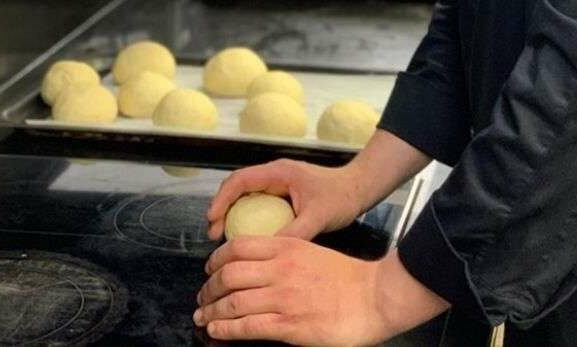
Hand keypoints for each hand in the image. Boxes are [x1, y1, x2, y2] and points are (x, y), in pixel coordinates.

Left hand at [194, 238, 448, 343]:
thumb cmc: (347, 277)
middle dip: (209, 287)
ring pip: (232, 301)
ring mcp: (283, 297)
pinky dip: (225, 329)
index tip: (210, 267)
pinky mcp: (288, 325)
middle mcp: (280, 269)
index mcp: (287, 246)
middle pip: (229, 273)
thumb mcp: (312, 253)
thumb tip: (259, 267)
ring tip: (204, 316)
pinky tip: (216, 331)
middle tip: (203, 296)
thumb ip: (285, 256)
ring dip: (211, 311)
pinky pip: (246, 326)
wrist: (373, 296)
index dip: (216, 258)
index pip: (238, 246)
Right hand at [207, 158, 363, 241]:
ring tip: (223, 237)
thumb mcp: (317, 217)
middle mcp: (275, 174)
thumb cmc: (340, 197)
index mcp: (279, 173)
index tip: (212, 220)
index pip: (240, 180)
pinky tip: (246, 237)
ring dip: (232, 213)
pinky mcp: (283, 193)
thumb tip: (268, 253)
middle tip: (214, 234)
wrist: (358, 189)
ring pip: (246, 194)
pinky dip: (247, 217)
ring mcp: (279, 183)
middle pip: (238, 186)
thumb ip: (294, 233)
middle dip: (222, 207)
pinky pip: (257, 202)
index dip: (222, 199)